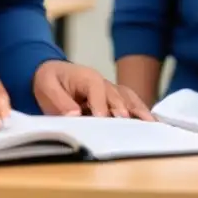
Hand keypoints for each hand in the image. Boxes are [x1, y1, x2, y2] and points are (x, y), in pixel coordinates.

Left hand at [33, 60, 155, 119]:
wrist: (52, 72)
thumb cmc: (49, 79)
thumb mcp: (47, 87)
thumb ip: (60, 101)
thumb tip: (75, 115)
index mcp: (87, 77)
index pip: (97, 89)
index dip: (101, 104)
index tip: (103, 118)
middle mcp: (103, 83)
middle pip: (117, 95)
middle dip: (123, 110)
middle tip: (130, 125)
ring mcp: (110, 91)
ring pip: (128, 99)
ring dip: (139, 110)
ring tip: (150, 124)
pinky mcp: (113, 100)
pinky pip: (130, 104)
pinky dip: (140, 112)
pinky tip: (150, 123)